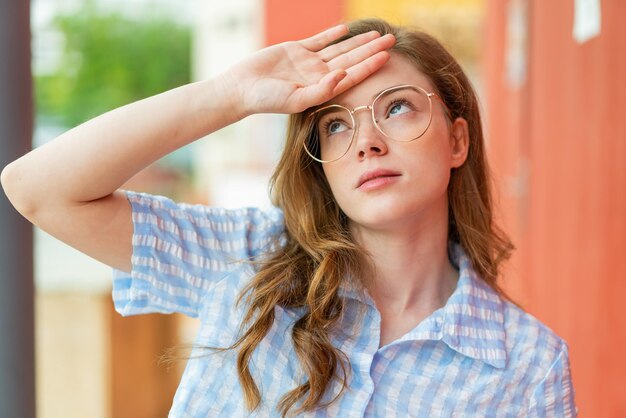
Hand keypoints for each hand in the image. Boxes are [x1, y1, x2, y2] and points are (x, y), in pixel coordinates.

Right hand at [224, 25, 395, 115]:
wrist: (243, 89)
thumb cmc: (267, 100)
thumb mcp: (297, 99)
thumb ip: (321, 90)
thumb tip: (343, 75)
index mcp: (322, 88)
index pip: (353, 75)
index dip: (371, 66)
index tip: (388, 56)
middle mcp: (319, 75)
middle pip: (352, 59)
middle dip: (372, 49)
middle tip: (392, 39)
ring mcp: (308, 62)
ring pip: (339, 48)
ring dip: (357, 41)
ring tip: (376, 33)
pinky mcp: (295, 50)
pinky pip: (318, 40)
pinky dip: (332, 34)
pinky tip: (345, 29)